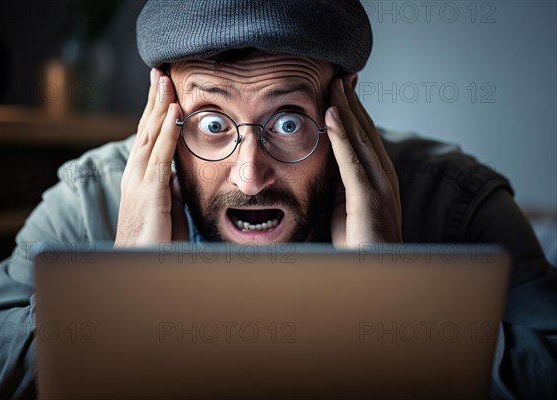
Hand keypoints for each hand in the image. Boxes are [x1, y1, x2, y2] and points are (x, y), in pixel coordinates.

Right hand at [115, 69, 187, 245]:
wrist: (138, 267)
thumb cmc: (154, 241)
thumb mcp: (167, 209)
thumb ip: (170, 190)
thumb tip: (176, 177)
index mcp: (140, 176)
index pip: (148, 137)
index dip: (155, 112)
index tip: (163, 90)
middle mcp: (136, 173)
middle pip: (146, 128)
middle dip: (154, 99)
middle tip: (159, 72)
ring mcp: (140, 181)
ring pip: (150, 134)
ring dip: (159, 105)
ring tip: (164, 80)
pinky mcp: (150, 191)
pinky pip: (160, 155)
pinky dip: (167, 131)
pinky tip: (174, 111)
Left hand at [325, 78, 401, 247]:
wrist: (376, 275)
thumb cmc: (360, 245)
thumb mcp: (344, 208)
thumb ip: (340, 184)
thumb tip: (327, 163)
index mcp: (378, 178)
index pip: (365, 138)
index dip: (354, 113)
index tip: (343, 90)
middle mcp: (384, 176)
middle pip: (365, 131)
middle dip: (352, 102)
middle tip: (341, 75)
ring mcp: (380, 185)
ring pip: (361, 137)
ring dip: (347, 109)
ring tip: (336, 84)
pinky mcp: (369, 197)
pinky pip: (351, 160)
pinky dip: (341, 135)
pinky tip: (331, 114)